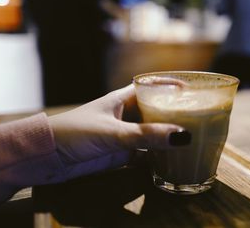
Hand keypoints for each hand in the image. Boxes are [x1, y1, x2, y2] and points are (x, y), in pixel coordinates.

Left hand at [48, 85, 189, 179]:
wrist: (47, 157)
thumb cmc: (75, 133)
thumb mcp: (112, 132)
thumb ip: (145, 136)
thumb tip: (182, 136)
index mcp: (123, 99)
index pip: (152, 87)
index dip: (171, 86)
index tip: (195, 89)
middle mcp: (126, 115)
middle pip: (156, 112)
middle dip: (175, 115)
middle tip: (202, 118)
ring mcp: (124, 135)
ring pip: (152, 134)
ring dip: (168, 138)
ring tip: (194, 140)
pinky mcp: (120, 154)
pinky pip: (145, 154)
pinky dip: (157, 158)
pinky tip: (173, 162)